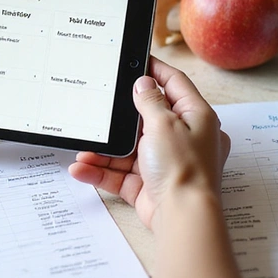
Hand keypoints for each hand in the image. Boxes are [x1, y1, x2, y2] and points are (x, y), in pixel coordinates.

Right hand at [69, 57, 229, 229]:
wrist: (182, 217)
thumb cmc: (184, 169)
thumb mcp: (164, 124)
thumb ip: (150, 101)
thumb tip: (144, 83)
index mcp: (196, 118)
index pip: (175, 84)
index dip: (155, 71)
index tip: (137, 60)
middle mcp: (183, 139)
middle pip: (146, 120)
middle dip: (119, 119)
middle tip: (100, 107)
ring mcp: (165, 163)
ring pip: (128, 151)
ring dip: (104, 152)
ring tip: (83, 150)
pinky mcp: (149, 186)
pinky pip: (120, 175)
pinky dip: (101, 172)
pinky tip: (81, 168)